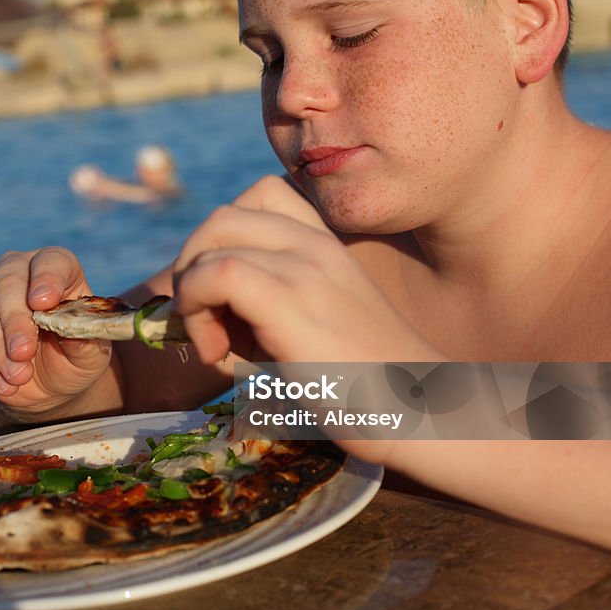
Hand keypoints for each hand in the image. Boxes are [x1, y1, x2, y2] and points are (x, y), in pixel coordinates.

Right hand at [0, 247, 112, 413]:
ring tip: (18, 377)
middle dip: (13, 320)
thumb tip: (73, 334)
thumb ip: (85, 342)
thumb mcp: (92, 354)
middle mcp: (20, 271)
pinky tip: (3, 384)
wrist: (50, 381)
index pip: (50, 261)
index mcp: (59, 269)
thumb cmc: (76, 356)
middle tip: (23, 353)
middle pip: (7, 281)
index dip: (46, 278)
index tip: (43, 303)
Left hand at [172, 176, 424, 365]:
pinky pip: (216, 273)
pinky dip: (196, 309)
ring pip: (214, 236)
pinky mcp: (289, 300)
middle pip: (224, 215)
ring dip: (192, 290)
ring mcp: (305, 266)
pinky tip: (218, 355)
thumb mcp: (319, 325)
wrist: (418, 413)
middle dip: (194, 263)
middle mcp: (315, 244)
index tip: (226, 294)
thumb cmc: (368, 387)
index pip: (261, 195)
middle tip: (204, 320)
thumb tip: (197, 315)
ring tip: (214, 343)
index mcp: (326, 245)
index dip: (225, 239)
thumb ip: (271, 306)